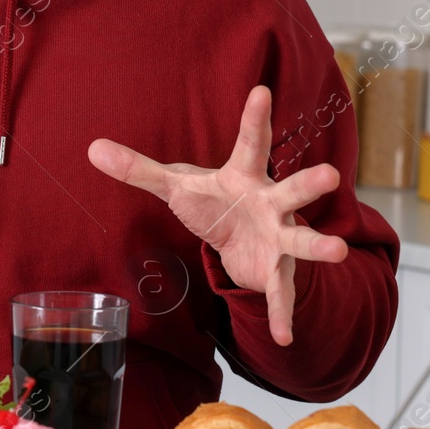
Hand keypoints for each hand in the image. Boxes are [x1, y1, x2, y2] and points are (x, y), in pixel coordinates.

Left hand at [87, 85, 346, 345]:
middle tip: (332, 175)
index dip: (254, 117)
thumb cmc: (213, 201)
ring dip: (318, 245)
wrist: (238, 241)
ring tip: (338, 251)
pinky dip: (281, 314)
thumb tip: (91, 147)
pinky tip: (282, 337)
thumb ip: (137, 169)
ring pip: (300, 239)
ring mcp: (279, 236)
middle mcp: (271, 202)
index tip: (261, 91)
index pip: (249, 142)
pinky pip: (282, 293)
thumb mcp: (175, 185)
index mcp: (244, 175)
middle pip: (292, 190)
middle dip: (310, 184)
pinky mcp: (277, 270)